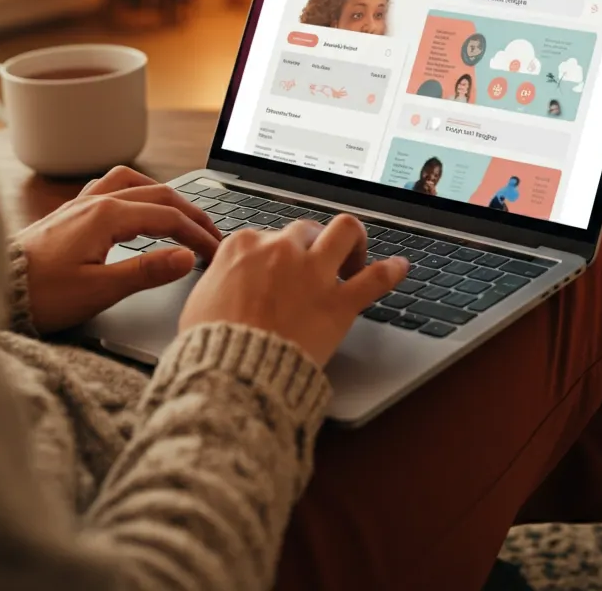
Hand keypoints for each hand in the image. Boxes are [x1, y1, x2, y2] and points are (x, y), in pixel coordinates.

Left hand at [16, 167, 221, 333]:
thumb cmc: (41, 294)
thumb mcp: (99, 290)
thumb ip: (147, 271)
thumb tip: (186, 257)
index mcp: (107, 216)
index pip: (168, 218)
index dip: (198, 234)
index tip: (215, 252)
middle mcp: (96, 201)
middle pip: (159, 195)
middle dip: (191, 213)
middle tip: (212, 233)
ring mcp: (81, 204)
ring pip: (135, 183)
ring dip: (165, 195)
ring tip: (182, 212)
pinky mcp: (69, 214)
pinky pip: (112, 187)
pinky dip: (137, 192)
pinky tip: (136, 207)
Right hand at [179, 214, 408, 366]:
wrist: (231, 373)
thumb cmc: (211, 345)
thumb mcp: (200, 301)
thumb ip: (221, 280)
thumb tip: (226, 283)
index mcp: (244, 246)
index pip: (268, 235)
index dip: (277, 253)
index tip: (279, 267)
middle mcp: (281, 249)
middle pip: (306, 229)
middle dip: (312, 244)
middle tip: (316, 265)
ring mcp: (313, 272)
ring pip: (345, 231)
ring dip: (353, 240)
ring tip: (355, 255)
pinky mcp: (338, 302)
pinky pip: (375, 278)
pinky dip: (391, 271)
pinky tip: (401, 268)